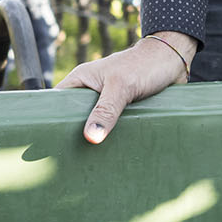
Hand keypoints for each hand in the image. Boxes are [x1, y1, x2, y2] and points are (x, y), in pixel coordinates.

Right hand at [55, 31, 198, 143]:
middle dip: (75, 135)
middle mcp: (91, 91)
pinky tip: (112, 152)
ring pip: (95, 125)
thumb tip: (91, 137)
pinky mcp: (122, 110)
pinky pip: (112, 127)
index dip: (50, 120)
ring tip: (90, 160)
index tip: (49, 142)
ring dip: (97, 138)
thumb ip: (106, 110)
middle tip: (71, 157)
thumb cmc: (144, 65)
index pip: (56, 102)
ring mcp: (106, 101)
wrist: (173, 61)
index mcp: (81, 80)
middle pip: (75, 118)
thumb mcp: (121, 87)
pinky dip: (113, 137)